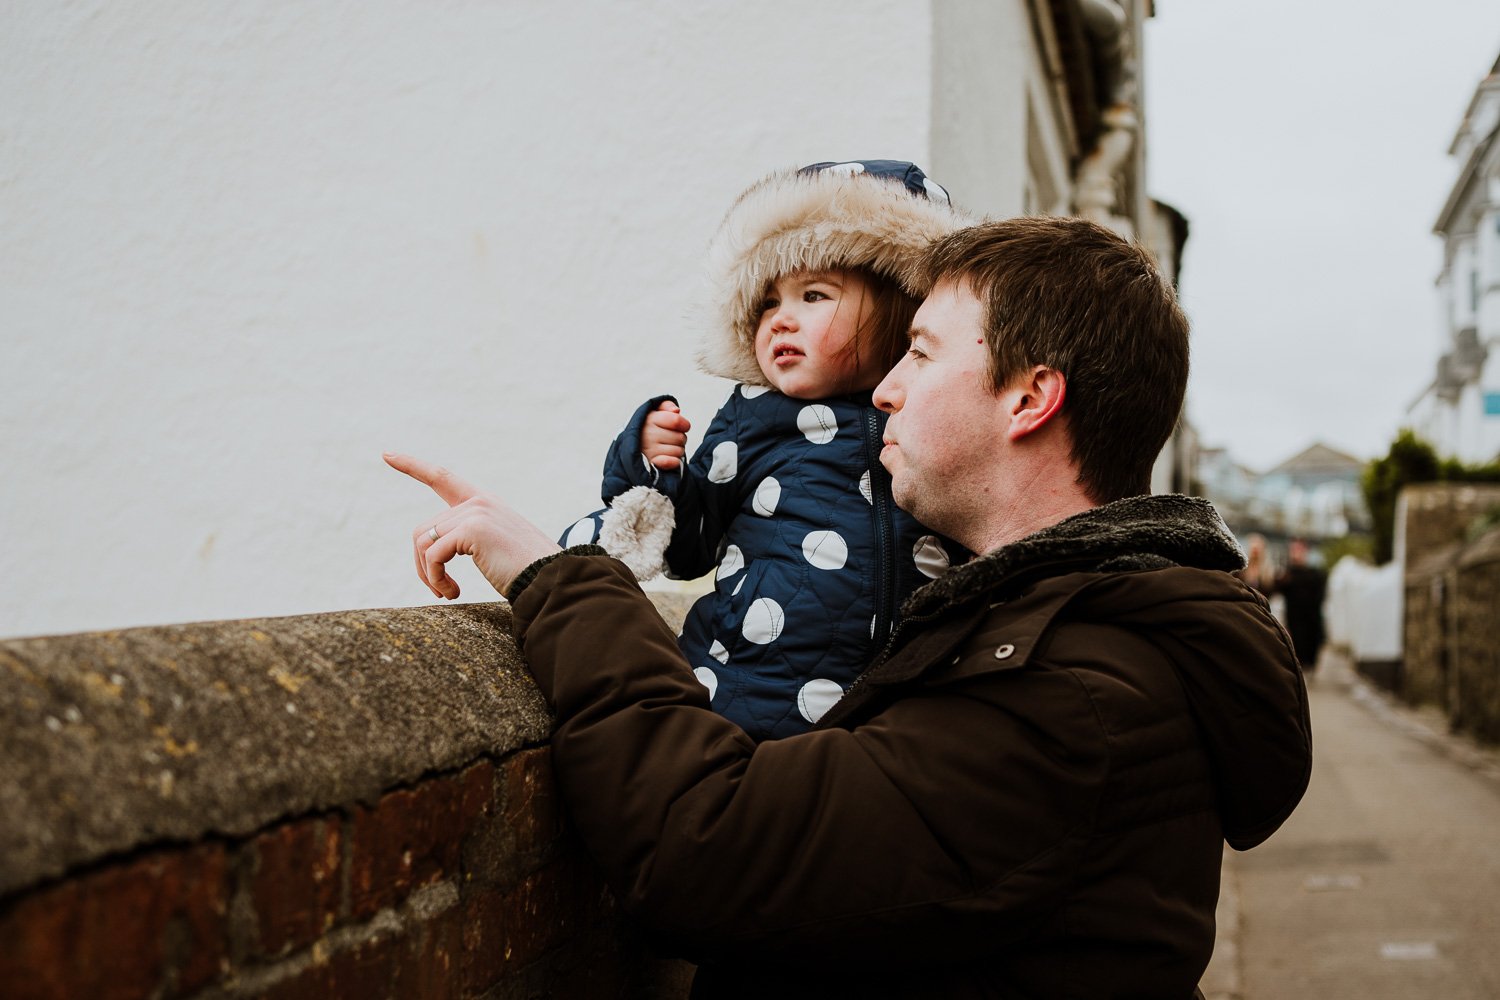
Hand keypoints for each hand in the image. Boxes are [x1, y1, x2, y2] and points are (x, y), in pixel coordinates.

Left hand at [384, 452, 560, 598]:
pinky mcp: (472, 529)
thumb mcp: (494, 548)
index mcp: (484, 503)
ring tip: (448, 594)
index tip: (387, 455)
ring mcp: (475, 512)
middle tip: (441, 591)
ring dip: (428, 575)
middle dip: (423, 565)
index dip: (413, 466)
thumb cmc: (526, 572)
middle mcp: (478, 502)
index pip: (442, 477)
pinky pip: (433, 555)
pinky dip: (435, 578)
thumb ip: (466, 539)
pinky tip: (452, 594)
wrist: (550, 579)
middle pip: (423, 530)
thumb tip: (430, 550)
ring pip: (423, 543)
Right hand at [641, 400, 690, 470]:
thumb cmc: (649, 428)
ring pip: (679, 451)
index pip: (676, 421)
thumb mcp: (654, 412)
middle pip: (680, 437)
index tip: (683, 427)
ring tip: (667, 448)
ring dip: (677, 450)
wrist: (631, 448)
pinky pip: (671, 462)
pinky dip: (673, 461)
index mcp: (650, 419)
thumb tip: (676, 410)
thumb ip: (666, 406)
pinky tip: (669, 459)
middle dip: (680, 439)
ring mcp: (649, 450)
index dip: (685, 424)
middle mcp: (647, 434)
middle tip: (671, 439)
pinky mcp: (651, 464)